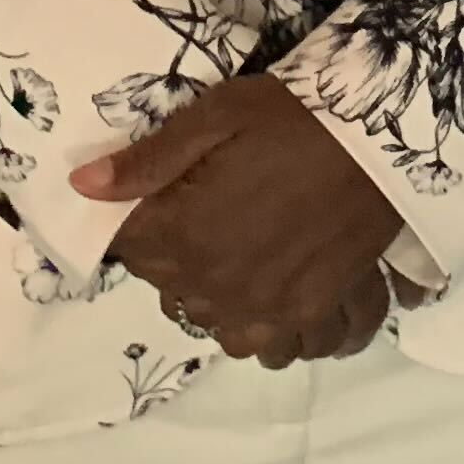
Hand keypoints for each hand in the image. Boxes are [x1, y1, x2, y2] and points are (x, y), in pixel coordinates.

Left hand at [76, 75, 404, 368]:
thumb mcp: (216, 115)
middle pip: (176, 297)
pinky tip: (288, 302)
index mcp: (185, 236)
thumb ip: (147, 160)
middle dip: (182, 264)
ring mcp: (272, 307)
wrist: (382, 132)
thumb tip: (81, 187)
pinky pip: (291, 348)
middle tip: (213, 220)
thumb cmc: (293, 116)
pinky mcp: (317, 311)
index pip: (131, 254)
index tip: (163, 200)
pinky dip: (286, 336)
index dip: (140, 226)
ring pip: (229, 333)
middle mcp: (220, 286)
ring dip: (228, 306)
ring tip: (247, 266)